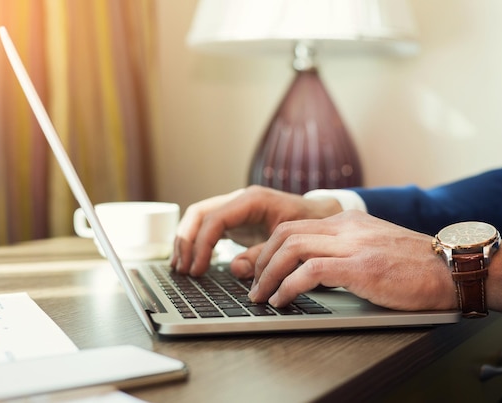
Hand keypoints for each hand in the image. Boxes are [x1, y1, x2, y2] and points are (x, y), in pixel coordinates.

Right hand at [172, 185, 342, 276]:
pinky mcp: (236, 219)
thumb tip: (236, 268)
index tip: (198, 268)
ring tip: (180, 268)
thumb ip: (263, 254)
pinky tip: (192, 261)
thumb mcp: (290, 241)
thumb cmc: (309, 225)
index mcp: (253, 200)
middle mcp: (240, 200)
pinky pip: (208, 227)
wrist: (321, 216)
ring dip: (186, 241)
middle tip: (182, 269)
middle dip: (186, 241)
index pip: (215, 219)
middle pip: (199, 214)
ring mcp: (236, 208)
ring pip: (199, 218)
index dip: (202, 244)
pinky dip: (197, 242)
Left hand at [247, 210, 458, 311]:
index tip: (257, 268)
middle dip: (260, 260)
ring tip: (261, 296)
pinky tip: (284, 300)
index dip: (268, 248)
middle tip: (253, 284)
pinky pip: (310, 271)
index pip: (295, 226)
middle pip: (286, 233)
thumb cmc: (417, 265)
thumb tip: (313, 270)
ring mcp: (354, 244)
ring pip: (292, 248)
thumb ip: (345, 251)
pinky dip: (289, 286)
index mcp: (349, 221)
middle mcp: (347, 227)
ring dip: (268, 275)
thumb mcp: (375, 248)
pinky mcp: (362, 267)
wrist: (454, 269)